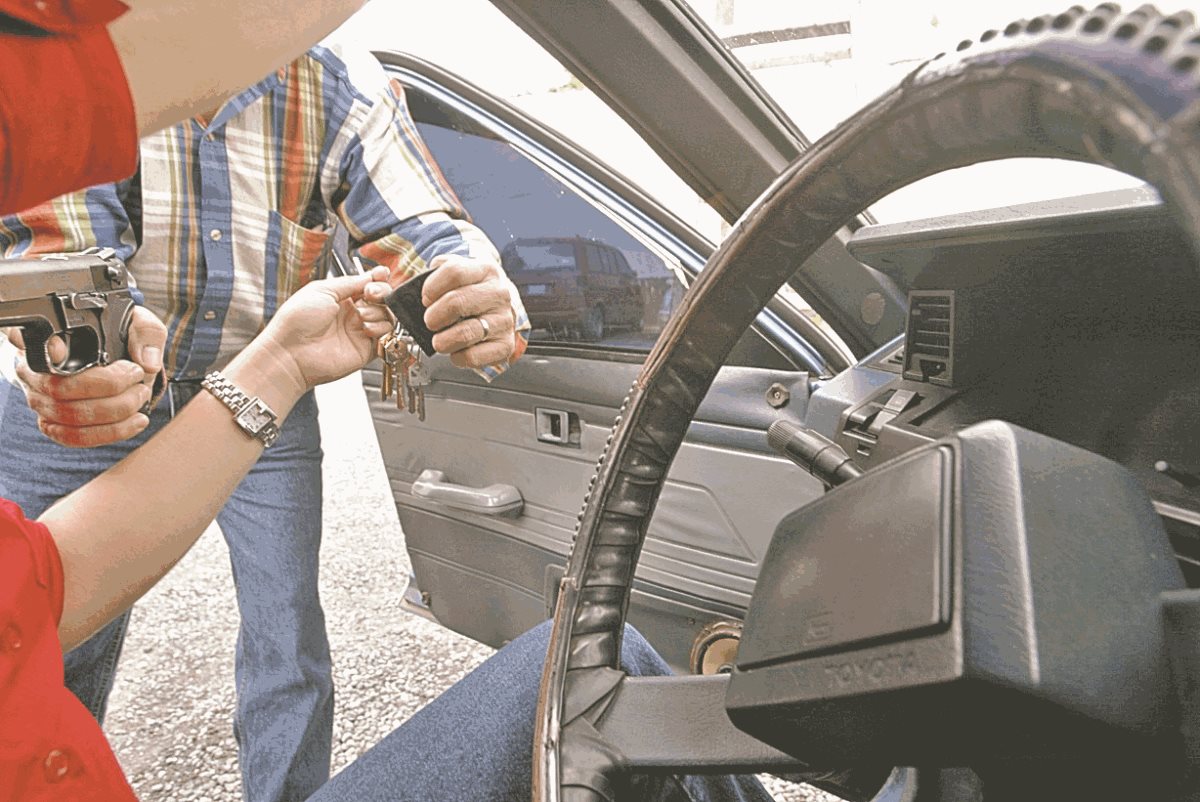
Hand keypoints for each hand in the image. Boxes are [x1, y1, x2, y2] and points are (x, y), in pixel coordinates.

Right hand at [11, 307, 165, 446]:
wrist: (123, 363)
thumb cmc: (123, 338)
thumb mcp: (137, 324)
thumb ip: (144, 334)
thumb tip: (147, 364)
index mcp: (46, 340)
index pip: (29, 342)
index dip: (44, 350)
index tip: (61, 350)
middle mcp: (35, 371)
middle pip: (59, 389)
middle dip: (108, 388)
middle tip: (137, 379)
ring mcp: (41, 400)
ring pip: (69, 416)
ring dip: (115, 412)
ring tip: (141, 397)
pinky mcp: (54, 424)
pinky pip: (75, 437)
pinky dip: (110, 433)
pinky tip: (135, 421)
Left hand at [255, 267, 393, 392]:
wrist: (291, 352)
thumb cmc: (297, 321)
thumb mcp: (322, 290)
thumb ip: (350, 282)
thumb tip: (371, 276)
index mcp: (341, 297)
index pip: (369, 284)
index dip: (378, 278)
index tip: (381, 274)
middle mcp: (353, 313)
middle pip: (382, 298)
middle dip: (381, 292)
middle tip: (371, 294)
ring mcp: (360, 331)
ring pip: (387, 316)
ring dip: (378, 311)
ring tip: (361, 315)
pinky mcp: (366, 349)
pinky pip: (386, 336)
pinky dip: (380, 329)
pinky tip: (365, 328)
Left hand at [410, 254, 518, 369]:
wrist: (498, 308)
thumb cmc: (472, 291)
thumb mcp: (459, 271)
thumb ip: (438, 272)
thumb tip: (417, 288)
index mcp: (486, 270)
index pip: (454, 272)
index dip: (431, 288)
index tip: (426, 299)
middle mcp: (499, 294)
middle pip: (456, 302)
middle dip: (433, 316)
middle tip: (430, 322)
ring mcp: (504, 320)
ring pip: (464, 333)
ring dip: (442, 340)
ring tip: (439, 340)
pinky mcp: (505, 345)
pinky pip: (473, 356)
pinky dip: (457, 357)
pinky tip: (456, 350)